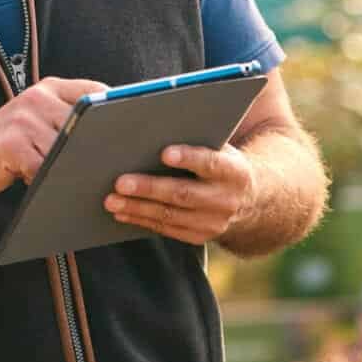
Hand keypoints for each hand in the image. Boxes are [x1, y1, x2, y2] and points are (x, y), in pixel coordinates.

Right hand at [0, 77, 106, 195]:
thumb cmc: (12, 144)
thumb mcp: (39, 119)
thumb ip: (67, 118)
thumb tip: (112, 134)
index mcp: (50, 88)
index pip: (93, 90)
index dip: (113, 109)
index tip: (129, 127)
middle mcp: (38, 97)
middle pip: (83, 121)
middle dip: (95, 144)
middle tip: (111, 162)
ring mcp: (23, 118)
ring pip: (65, 147)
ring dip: (70, 166)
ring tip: (74, 177)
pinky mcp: (10, 143)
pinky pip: (42, 167)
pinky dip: (48, 180)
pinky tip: (46, 185)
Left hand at [103, 143, 255, 244]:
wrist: (249, 198)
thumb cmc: (221, 161)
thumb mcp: (220, 146)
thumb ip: (196, 138)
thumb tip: (156, 124)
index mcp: (234, 170)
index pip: (210, 163)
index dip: (188, 158)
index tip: (164, 153)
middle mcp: (226, 199)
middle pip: (183, 193)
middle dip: (149, 188)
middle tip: (120, 182)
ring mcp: (213, 222)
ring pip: (170, 215)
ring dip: (137, 208)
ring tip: (112, 200)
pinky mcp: (200, 237)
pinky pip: (167, 229)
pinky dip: (142, 220)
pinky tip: (122, 213)